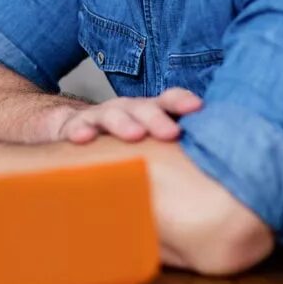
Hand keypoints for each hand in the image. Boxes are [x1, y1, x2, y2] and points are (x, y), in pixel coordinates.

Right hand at [51, 88, 202, 143]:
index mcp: (149, 113)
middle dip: (157, 118)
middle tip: (171, 133)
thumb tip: (207, 183)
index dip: (181, 101)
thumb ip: (174, 154)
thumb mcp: (149, 144)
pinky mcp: (75, 128)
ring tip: (134, 136)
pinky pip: (76, 129)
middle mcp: (127, 110)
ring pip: (112, 115)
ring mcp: (100, 117)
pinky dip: (80, 132)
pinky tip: (84, 139)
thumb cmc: (123, 142)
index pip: (168, 101)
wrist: (78, 132)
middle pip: (143, 108)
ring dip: (124, 123)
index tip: (196, 107)